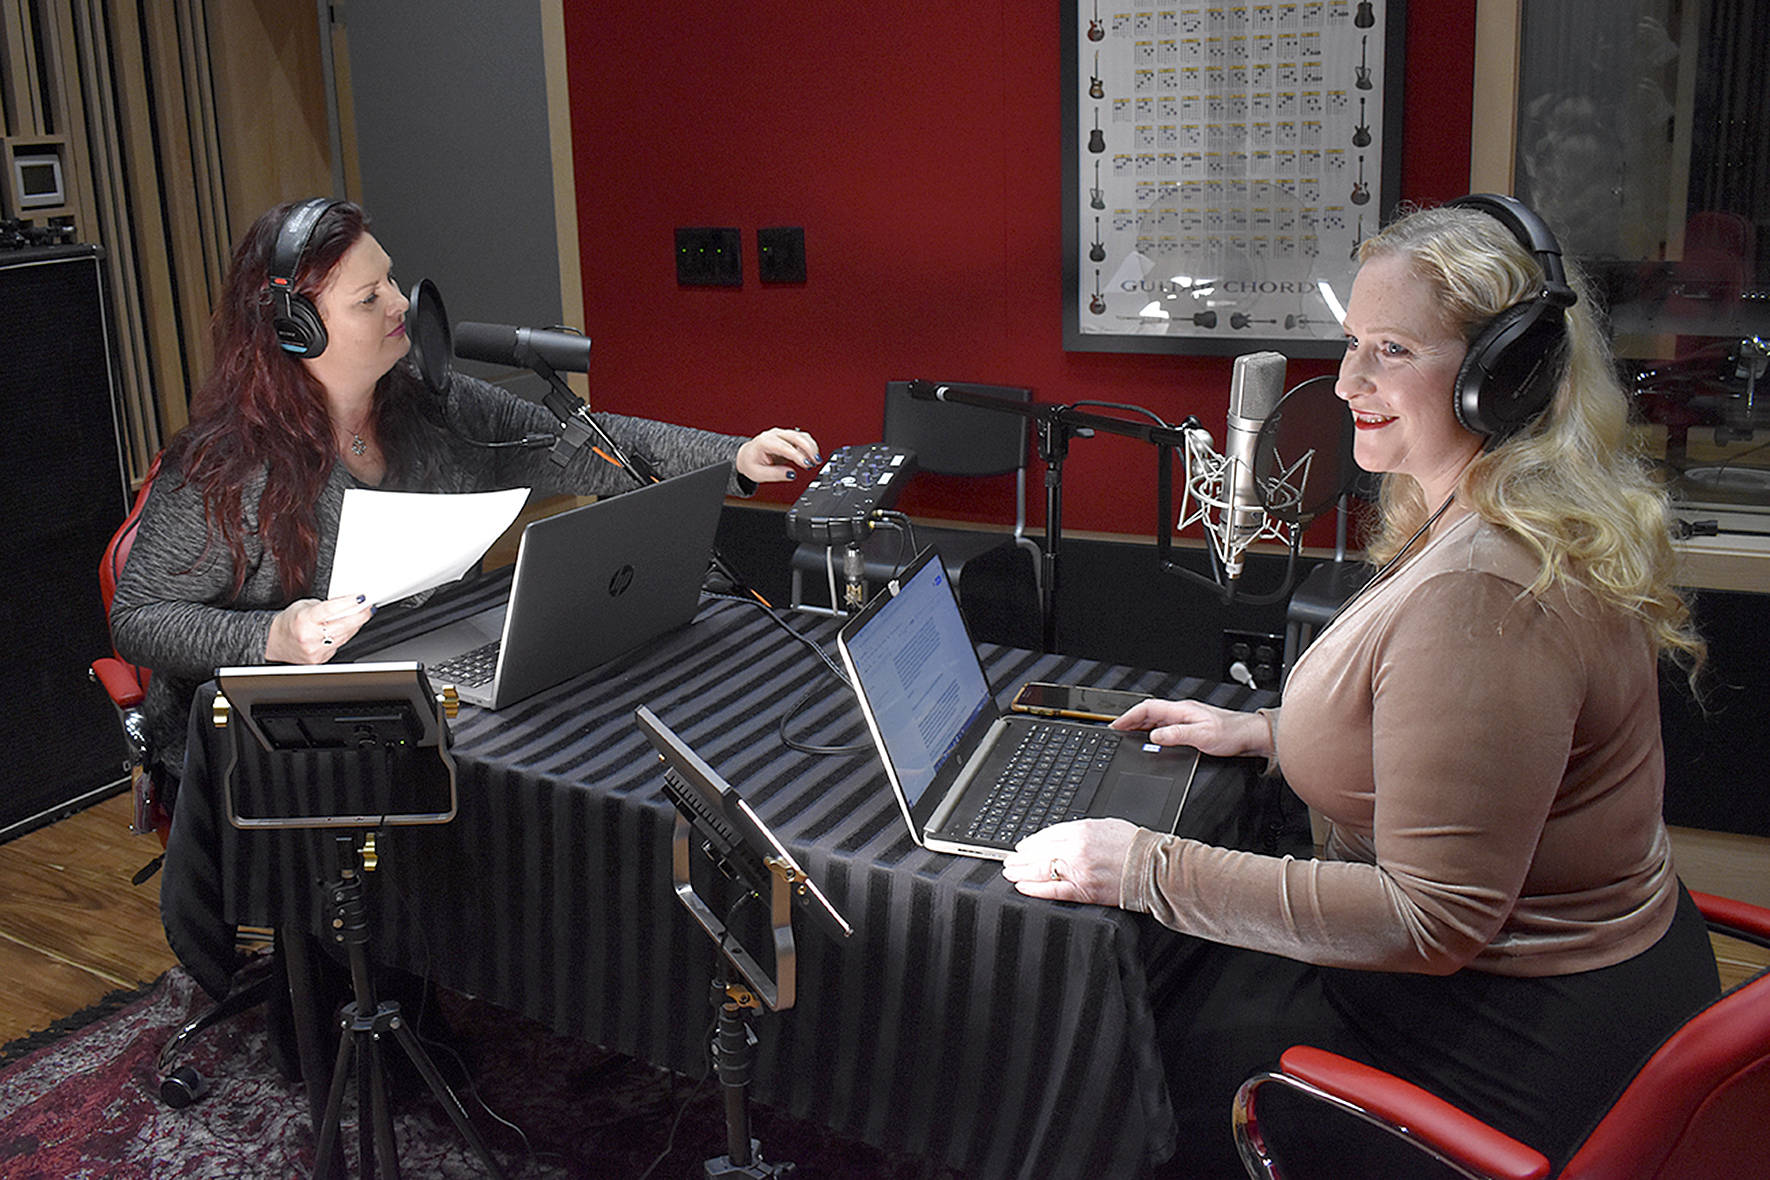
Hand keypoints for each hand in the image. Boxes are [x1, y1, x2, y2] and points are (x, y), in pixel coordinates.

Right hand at [265, 593, 373, 663]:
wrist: (274, 641)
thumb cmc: (290, 622)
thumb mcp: (304, 606)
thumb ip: (325, 605)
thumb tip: (348, 604)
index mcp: (304, 620)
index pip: (330, 609)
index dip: (348, 602)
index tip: (361, 597)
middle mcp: (310, 636)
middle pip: (343, 626)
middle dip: (360, 615)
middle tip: (369, 607)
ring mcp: (316, 650)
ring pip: (345, 636)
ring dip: (356, 625)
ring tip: (363, 615)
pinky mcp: (320, 659)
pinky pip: (340, 645)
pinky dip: (346, 635)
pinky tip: (350, 628)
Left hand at [735, 427, 819, 483]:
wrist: (747, 455)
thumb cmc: (751, 463)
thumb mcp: (759, 473)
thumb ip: (775, 474)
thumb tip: (791, 475)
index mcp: (764, 442)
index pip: (784, 447)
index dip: (797, 455)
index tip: (806, 464)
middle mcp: (774, 434)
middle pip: (795, 437)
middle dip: (808, 449)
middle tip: (815, 462)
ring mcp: (781, 434)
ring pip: (801, 435)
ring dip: (811, 447)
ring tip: (816, 461)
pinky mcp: (788, 436)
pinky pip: (802, 437)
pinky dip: (810, 446)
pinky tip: (813, 456)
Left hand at [1001, 818, 1139, 904]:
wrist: (1153, 868)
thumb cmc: (1134, 846)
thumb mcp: (1105, 826)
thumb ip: (1080, 830)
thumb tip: (1058, 836)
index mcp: (1082, 830)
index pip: (1046, 835)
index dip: (1031, 842)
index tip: (1023, 846)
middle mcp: (1076, 849)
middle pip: (1038, 852)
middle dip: (1020, 857)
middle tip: (1009, 859)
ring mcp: (1078, 871)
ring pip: (1040, 871)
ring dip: (1021, 872)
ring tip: (1010, 872)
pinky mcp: (1083, 891)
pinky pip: (1052, 890)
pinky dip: (1035, 889)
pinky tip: (1023, 887)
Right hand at [1110, 698, 1271, 757]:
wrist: (1250, 736)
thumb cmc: (1232, 733)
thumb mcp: (1202, 735)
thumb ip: (1177, 735)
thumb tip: (1154, 736)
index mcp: (1182, 710)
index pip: (1148, 708)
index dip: (1129, 716)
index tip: (1116, 725)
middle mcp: (1183, 712)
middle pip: (1149, 713)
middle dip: (1130, 722)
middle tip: (1117, 733)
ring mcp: (1186, 719)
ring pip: (1156, 721)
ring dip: (1140, 728)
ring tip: (1128, 738)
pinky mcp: (1191, 728)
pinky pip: (1165, 728)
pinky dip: (1152, 734)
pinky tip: (1151, 742)